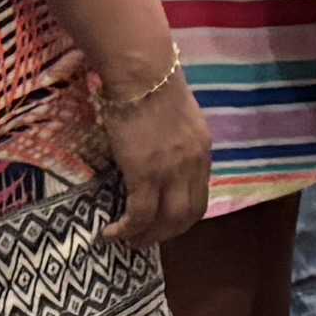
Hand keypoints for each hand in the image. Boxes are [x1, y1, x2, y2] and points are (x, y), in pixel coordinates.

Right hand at [106, 70, 213, 246]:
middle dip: (167, 233)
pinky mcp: (145, 173)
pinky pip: (140, 214)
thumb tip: (161, 154)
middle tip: (145, 241)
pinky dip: (128, 228)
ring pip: (167, 220)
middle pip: (188, 215)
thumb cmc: (153, 86)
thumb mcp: (177, 117)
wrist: (143, 73)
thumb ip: (176, 140)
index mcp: (203, 151)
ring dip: (148, 236)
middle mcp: (193, 166)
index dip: (182, 216)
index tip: (163, 224)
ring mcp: (172, 171)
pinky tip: (112, 232)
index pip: (199, 196)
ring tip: (129, 242)